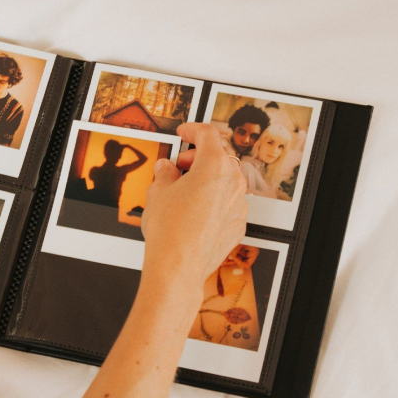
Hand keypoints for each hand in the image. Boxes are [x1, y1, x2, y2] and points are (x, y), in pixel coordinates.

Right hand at [140, 122, 247, 292]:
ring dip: (207, 178)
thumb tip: (166, 169)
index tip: (184, 132)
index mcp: (214, 166)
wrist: (178, 267)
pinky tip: (195, 209)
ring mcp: (239, 204)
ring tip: (184, 189)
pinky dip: (214, 198)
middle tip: (179, 164)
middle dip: (198, 156)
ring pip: (226, 180)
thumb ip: (164, 173)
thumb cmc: (169, 230)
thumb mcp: (158, 191)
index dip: (193, 129)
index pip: (208, 134)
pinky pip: (227, 202)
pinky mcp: (238, 224)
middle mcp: (233, 182)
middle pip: (219, 156)